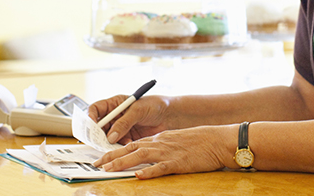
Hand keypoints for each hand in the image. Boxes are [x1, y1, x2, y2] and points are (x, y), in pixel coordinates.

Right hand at [88, 95, 169, 143]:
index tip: (92, 124)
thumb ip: (124, 123)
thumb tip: (110, 136)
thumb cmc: (155, 106)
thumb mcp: (138, 111)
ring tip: (115, 144)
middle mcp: (115, 116)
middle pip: (98, 126)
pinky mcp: (127, 137)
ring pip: (107, 137)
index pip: (96, 109)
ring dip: (109, 142)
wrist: (170, 116)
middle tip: (100, 141)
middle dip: (97, 134)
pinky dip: (119, 146)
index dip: (91, 116)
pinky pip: (118, 144)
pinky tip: (126, 145)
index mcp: (115, 104)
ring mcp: (121, 127)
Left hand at [95, 125, 236, 178]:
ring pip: (141, 156)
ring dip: (123, 162)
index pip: (132, 144)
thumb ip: (161, 146)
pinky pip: (161, 167)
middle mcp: (160, 143)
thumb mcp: (176, 140)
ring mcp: (169, 152)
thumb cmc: (200, 141)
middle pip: (131, 149)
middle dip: (111, 157)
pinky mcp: (179, 162)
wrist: (217, 140)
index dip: (115, 151)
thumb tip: (148, 155)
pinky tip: (139, 175)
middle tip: (96, 164)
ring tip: (108, 169)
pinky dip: (149, 171)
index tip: (102, 158)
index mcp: (159, 138)